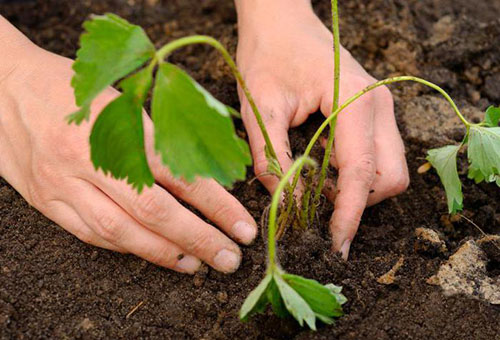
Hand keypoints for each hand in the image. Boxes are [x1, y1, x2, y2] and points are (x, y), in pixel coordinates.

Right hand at [0, 17, 256, 273]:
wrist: (2, 90)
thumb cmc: (71, 87)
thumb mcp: (120, 96)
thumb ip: (158, 133)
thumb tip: (206, 171)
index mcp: (116, 124)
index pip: (177, 173)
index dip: (216, 204)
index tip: (242, 226)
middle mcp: (88, 158)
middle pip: (153, 210)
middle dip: (198, 239)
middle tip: (230, 258)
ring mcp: (63, 184)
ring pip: (121, 231)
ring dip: (165, 253)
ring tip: (198, 264)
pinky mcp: (47, 202)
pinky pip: (92, 235)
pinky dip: (128, 249)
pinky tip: (155, 254)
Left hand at [235, 0, 408, 258]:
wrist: (280, 21)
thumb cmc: (266, 56)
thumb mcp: (260, 109)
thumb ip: (272, 160)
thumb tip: (288, 206)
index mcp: (355, 101)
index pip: (362, 173)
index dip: (349, 214)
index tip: (336, 244)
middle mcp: (379, 105)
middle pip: (390, 178)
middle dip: (358, 202)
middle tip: (315, 202)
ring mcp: (381, 107)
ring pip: (388, 169)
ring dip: (356, 187)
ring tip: (313, 179)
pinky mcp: (373, 111)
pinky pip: (377, 155)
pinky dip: (354, 172)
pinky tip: (322, 163)